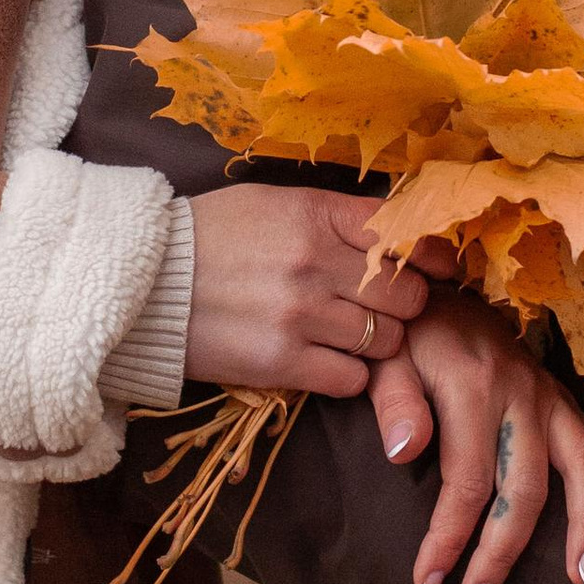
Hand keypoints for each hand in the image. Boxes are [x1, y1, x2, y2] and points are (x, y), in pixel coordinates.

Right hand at [182, 186, 426, 399]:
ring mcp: (300, 315)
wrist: (143, 282)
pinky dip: (347, 374)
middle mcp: (315, 263)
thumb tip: (396, 231)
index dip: (431, 255)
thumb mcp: (272, 203)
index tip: (439, 268)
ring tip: (348, 333)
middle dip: (404, 304)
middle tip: (384, 307)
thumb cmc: (209, 236)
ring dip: (376, 342)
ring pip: (385, 341)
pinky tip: (324, 359)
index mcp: (315, 214)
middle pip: (406, 295)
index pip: (402, 235)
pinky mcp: (282, 363)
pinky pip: (351, 379)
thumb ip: (332, 217)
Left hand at [371, 291, 583, 583]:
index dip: (448, 539)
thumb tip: (405, 454)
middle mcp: (523, 396)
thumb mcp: (385, 356)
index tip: (427, 583)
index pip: (466, 481)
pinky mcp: (567, 404)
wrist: (437, 283)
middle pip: (526, 490)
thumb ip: (393, 403)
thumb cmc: (408, 330)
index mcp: (475, 387)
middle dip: (504, 554)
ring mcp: (553, 400)